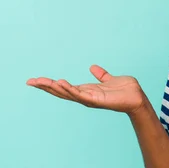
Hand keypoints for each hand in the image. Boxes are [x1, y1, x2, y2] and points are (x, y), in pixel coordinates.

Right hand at [26, 64, 145, 115]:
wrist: (137, 97)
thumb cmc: (125, 91)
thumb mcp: (110, 79)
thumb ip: (101, 75)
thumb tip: (92, 67)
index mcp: (86, 91)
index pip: (64, 88)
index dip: (50, 84)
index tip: (36, 80)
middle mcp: (85, 96)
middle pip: (61, 92)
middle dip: (46, 87)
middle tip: (31, 81)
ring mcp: (90, 99)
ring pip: (67, 93)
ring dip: (54, 88)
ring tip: (42, 82)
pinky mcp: (96, 100)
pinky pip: (80, 95)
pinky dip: (70, 89)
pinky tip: (60, 83)